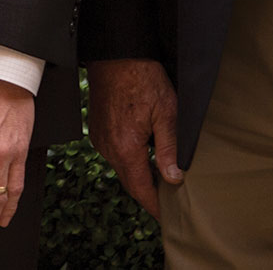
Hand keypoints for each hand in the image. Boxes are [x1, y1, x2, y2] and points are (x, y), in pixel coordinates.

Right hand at [86, 58, 182, 219]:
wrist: (116, 55)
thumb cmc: (143, 78)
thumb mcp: (167, 113)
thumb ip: (170, 149)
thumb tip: (174, 178)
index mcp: (126, 147)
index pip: (141, 189)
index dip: (155, 207)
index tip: (168, 218)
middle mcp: (108, 147)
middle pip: (130, 182)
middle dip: (149, 193)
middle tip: (170, 201)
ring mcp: (100, 139)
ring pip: (122, 168)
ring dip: (140, 175)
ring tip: (161, 177)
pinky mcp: (98, 130)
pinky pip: (115, 153)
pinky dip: (130, 159)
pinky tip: (145, 152)